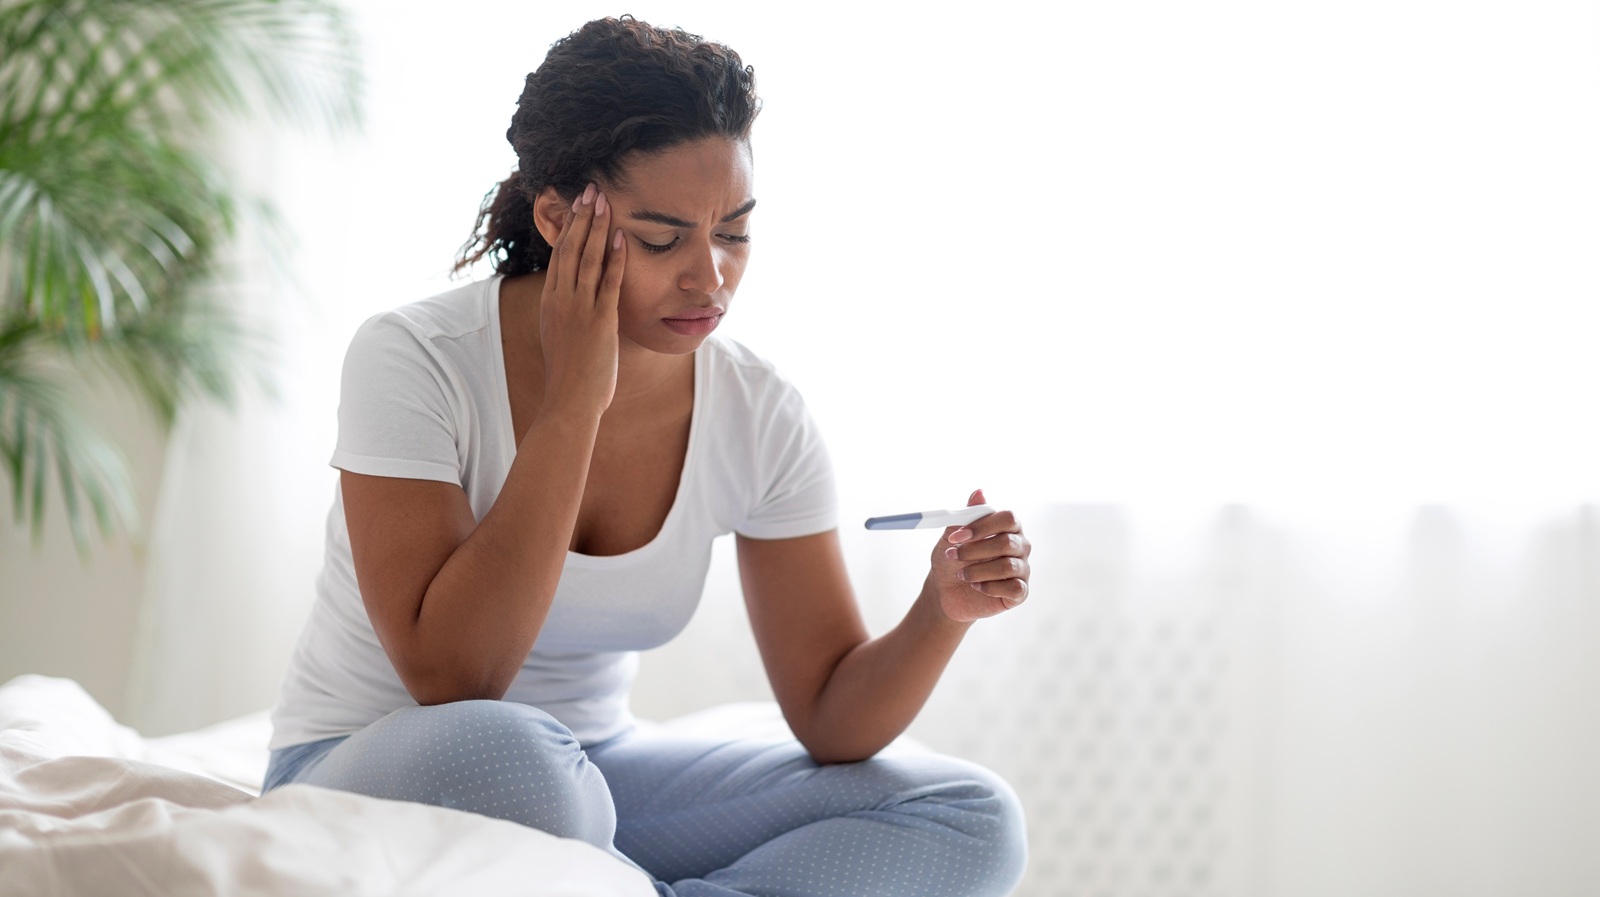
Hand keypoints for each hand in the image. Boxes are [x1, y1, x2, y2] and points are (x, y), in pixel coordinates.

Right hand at [539, 183, 624, 416]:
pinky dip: (615, 258)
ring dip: (596, 228)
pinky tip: (621, 237)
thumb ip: (567, 315)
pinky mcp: (599, 321)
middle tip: (590, 190)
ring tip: (604, 201)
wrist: (569, 402)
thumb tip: (576, 304)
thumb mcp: (561, 338)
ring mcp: (578, 309)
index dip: (569, 228)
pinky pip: (608, 282)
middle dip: (581, 217)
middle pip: (570, 249)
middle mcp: (560, 300)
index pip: (559, 256)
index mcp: (550, 302)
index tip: (577, 206)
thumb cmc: (570, 377)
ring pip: (587, 259)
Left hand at [928, 489, 1031, 621]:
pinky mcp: (1020, 592)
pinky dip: (989, 587)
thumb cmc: (951, 561)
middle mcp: (1019, 545)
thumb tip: (979, 492)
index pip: (1008, 518)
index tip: (957, 536)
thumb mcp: (951, 538)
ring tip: (961, 574)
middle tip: (954, 555)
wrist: (945, 592)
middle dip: (975, 550)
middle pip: (1007, 542)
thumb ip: (966, 516)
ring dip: (978, 571)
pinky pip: (1013, 588)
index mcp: (1007, 527)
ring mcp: (1022, 569)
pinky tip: (976, 586)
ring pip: (1007, 566)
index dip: (982, 526)